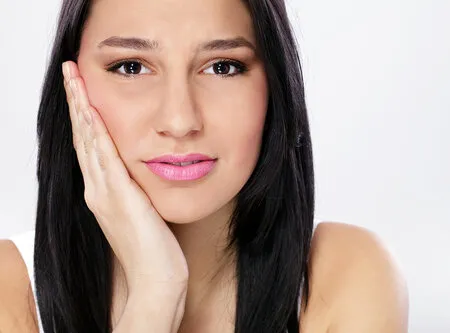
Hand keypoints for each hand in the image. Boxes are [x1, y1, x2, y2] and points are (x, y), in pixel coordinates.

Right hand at [62, 61, 188, 294]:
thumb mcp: (141, 211)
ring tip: (74, 80)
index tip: (81, 91)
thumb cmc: (153, 249)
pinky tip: (92, 112)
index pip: (90, 145)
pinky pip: (105, 158)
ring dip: (81, 108)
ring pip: (89, 142)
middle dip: (76, 103)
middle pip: (83, 137)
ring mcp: (105, 194)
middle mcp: (98, 190)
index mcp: (103, 192)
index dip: (83, 116)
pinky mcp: (120, 198)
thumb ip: (134, 190)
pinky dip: (97, 133)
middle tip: (70, 73)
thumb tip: (139, 173)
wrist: (156, 278)